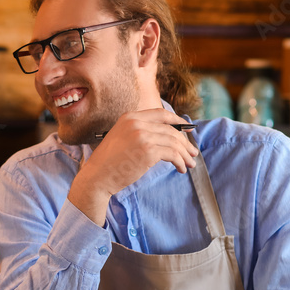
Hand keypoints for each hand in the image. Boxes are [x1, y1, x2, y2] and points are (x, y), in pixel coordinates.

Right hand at [68, 109, 197, 223]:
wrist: (97, 176)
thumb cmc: (109, 162)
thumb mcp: (121, 137)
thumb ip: (139, 131)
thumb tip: (166, 136)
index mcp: (130, 117)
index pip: (161, 113)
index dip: (177, 121)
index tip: (187, 131)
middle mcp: (137, 123)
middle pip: (171, 129)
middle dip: (185, 142)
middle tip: (193, 153)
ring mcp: (142, 135)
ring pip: (174, 141)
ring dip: (185, 154)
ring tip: (190, 163)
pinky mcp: (148, 151)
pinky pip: (172, 153)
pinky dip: (180, 161)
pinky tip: (181, 168)